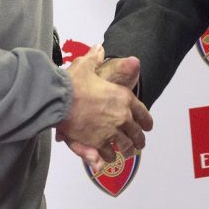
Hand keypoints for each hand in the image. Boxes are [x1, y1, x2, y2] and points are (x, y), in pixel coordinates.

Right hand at [55, 45, 152, 171]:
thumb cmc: (73, 82)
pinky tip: (107, 159)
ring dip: (127, 150)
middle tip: (140, 144)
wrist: (60, 99)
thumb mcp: (85, 65)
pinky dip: (108, 157)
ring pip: (124, 146)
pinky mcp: (97, 143)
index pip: (142, 112)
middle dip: (139, 139)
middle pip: (136, 133)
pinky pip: (107, 153)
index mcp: (123, 97)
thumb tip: (98, 49)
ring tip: (127, 153)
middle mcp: (121, 116)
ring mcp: (111, 131)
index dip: (146, 121)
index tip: (147, 127)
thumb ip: (94, 58)